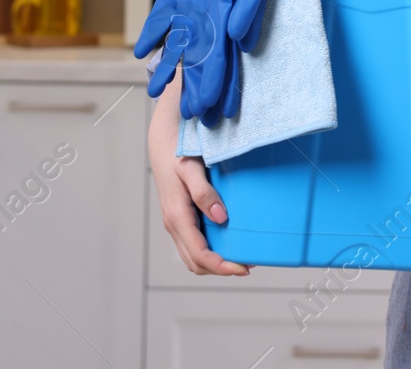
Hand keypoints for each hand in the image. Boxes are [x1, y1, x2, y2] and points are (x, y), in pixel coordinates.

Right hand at [147, 76, 251, 276]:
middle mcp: (173, 224)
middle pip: (195, 263)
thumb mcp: (191, 169)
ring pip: (192, 257)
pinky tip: (226, 242)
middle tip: (247, 266)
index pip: (200, 255)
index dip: (222, 267)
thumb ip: (204, 193)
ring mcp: (175, 222)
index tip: (244, 268)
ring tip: (240, 258)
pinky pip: (192, 244)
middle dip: (220, 269)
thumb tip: (221, 218)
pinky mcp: (179, 218)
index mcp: (177, 216)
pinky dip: (208, 252)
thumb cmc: (178, 151)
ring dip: (214, 264)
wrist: (162, 141)